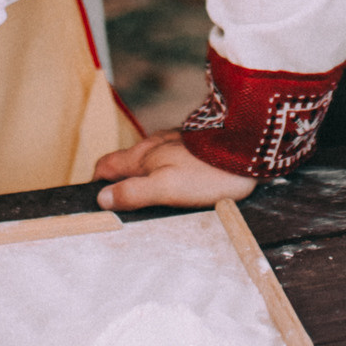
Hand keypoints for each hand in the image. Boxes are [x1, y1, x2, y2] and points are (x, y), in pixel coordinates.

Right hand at [92, 131, 257, 210]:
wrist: (248, 146)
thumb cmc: (208, 170)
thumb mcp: (166, 188)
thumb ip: (133, 193)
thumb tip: (102, 198)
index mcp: (142, 156)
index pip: (105, 165)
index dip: (97, 183)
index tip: (97, 200)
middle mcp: (155, 143)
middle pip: (127, 162)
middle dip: (122, 180)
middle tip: (127, 205)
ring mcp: (177, 140)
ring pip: (151, 158)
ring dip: (147, 175)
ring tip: (156, 197)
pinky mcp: (197, 142)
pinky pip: (174, 156)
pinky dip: (171, 169)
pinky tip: (185, 182)